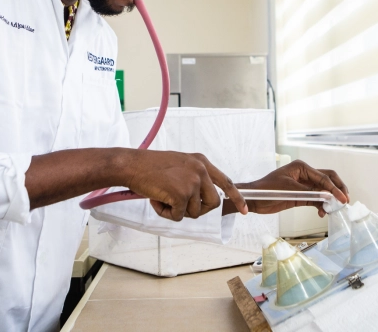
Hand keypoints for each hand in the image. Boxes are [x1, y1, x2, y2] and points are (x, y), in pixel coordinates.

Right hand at [120, 150, 247, 220]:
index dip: (236, 197)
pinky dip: (166, 213)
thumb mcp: (180, 164)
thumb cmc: (150, 166)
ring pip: (194, 212)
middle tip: (179, 206)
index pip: (226, 182)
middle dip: (198, 210)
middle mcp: (200, 170)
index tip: (245, 209)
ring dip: (177, 211)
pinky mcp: (181, 194)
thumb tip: (200, 199)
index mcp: (201, 162)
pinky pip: (179, 216)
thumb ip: (194, 177)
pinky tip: (156, 201)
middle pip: (212, 203)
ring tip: (162, 198)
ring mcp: (192, 182)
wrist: (132, 165)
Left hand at [226, 161, 348, 216]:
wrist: (254, 198)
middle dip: (337, 189)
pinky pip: (316, 199)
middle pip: (327, 179)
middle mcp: (304, 174)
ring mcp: (303, 185)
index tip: (342, 199)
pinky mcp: (300, 195)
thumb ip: (309, 193)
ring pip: (323, 190)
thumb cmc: (266, 189)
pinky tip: (322, 212)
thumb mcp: (289, 190)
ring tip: (333, 210)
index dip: (334, 189)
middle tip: (345, 201)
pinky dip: (321, 205)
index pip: (323, 177)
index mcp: (301, 167)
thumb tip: (327, 197)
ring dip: (329, 199)